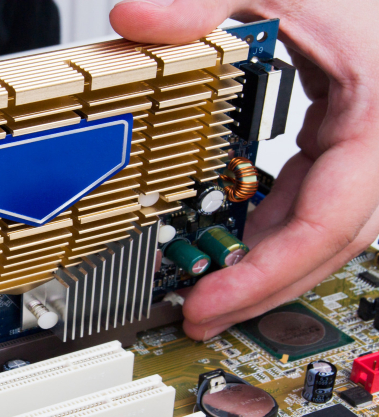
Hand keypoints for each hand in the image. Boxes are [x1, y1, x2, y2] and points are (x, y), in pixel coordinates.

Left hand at [110, 0, 378, 339]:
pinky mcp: (345, 143)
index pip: (323, 226)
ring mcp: (365, 149)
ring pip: (322, 233)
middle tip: (196, 316)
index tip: (209, 301)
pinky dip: (274, 229)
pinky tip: (236, 240)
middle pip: (323, 247)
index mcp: (371, 119)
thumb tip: (133, 20)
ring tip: (209, 293)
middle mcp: (377, 146)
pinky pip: (315, 204)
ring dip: (266, 267)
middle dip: (259, 288)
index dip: (265, 275)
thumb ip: (205, 3)